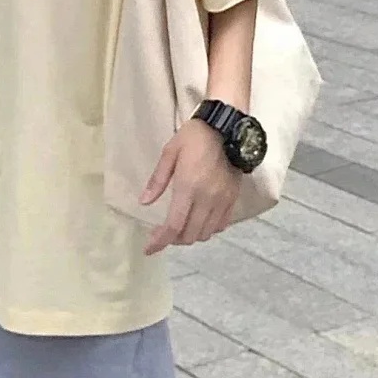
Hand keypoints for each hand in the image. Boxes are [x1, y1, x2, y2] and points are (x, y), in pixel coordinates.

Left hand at [140, 119, 240, 255]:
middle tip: (162, 233)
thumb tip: (144, 203)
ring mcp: (222, 201)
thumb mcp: (169, 153)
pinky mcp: (233, 199)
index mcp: (188, 187)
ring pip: (206, 233)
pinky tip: (199, 221)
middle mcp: (207, 199)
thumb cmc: (193, 137)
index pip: (173, 225)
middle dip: (173, 239)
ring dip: (190, 236)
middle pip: (190, 235)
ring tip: (179, 228)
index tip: (149, 249)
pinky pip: (221, 225)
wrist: (227, 128)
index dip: (160, 241)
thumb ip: (157, 181)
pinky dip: (208, 229)